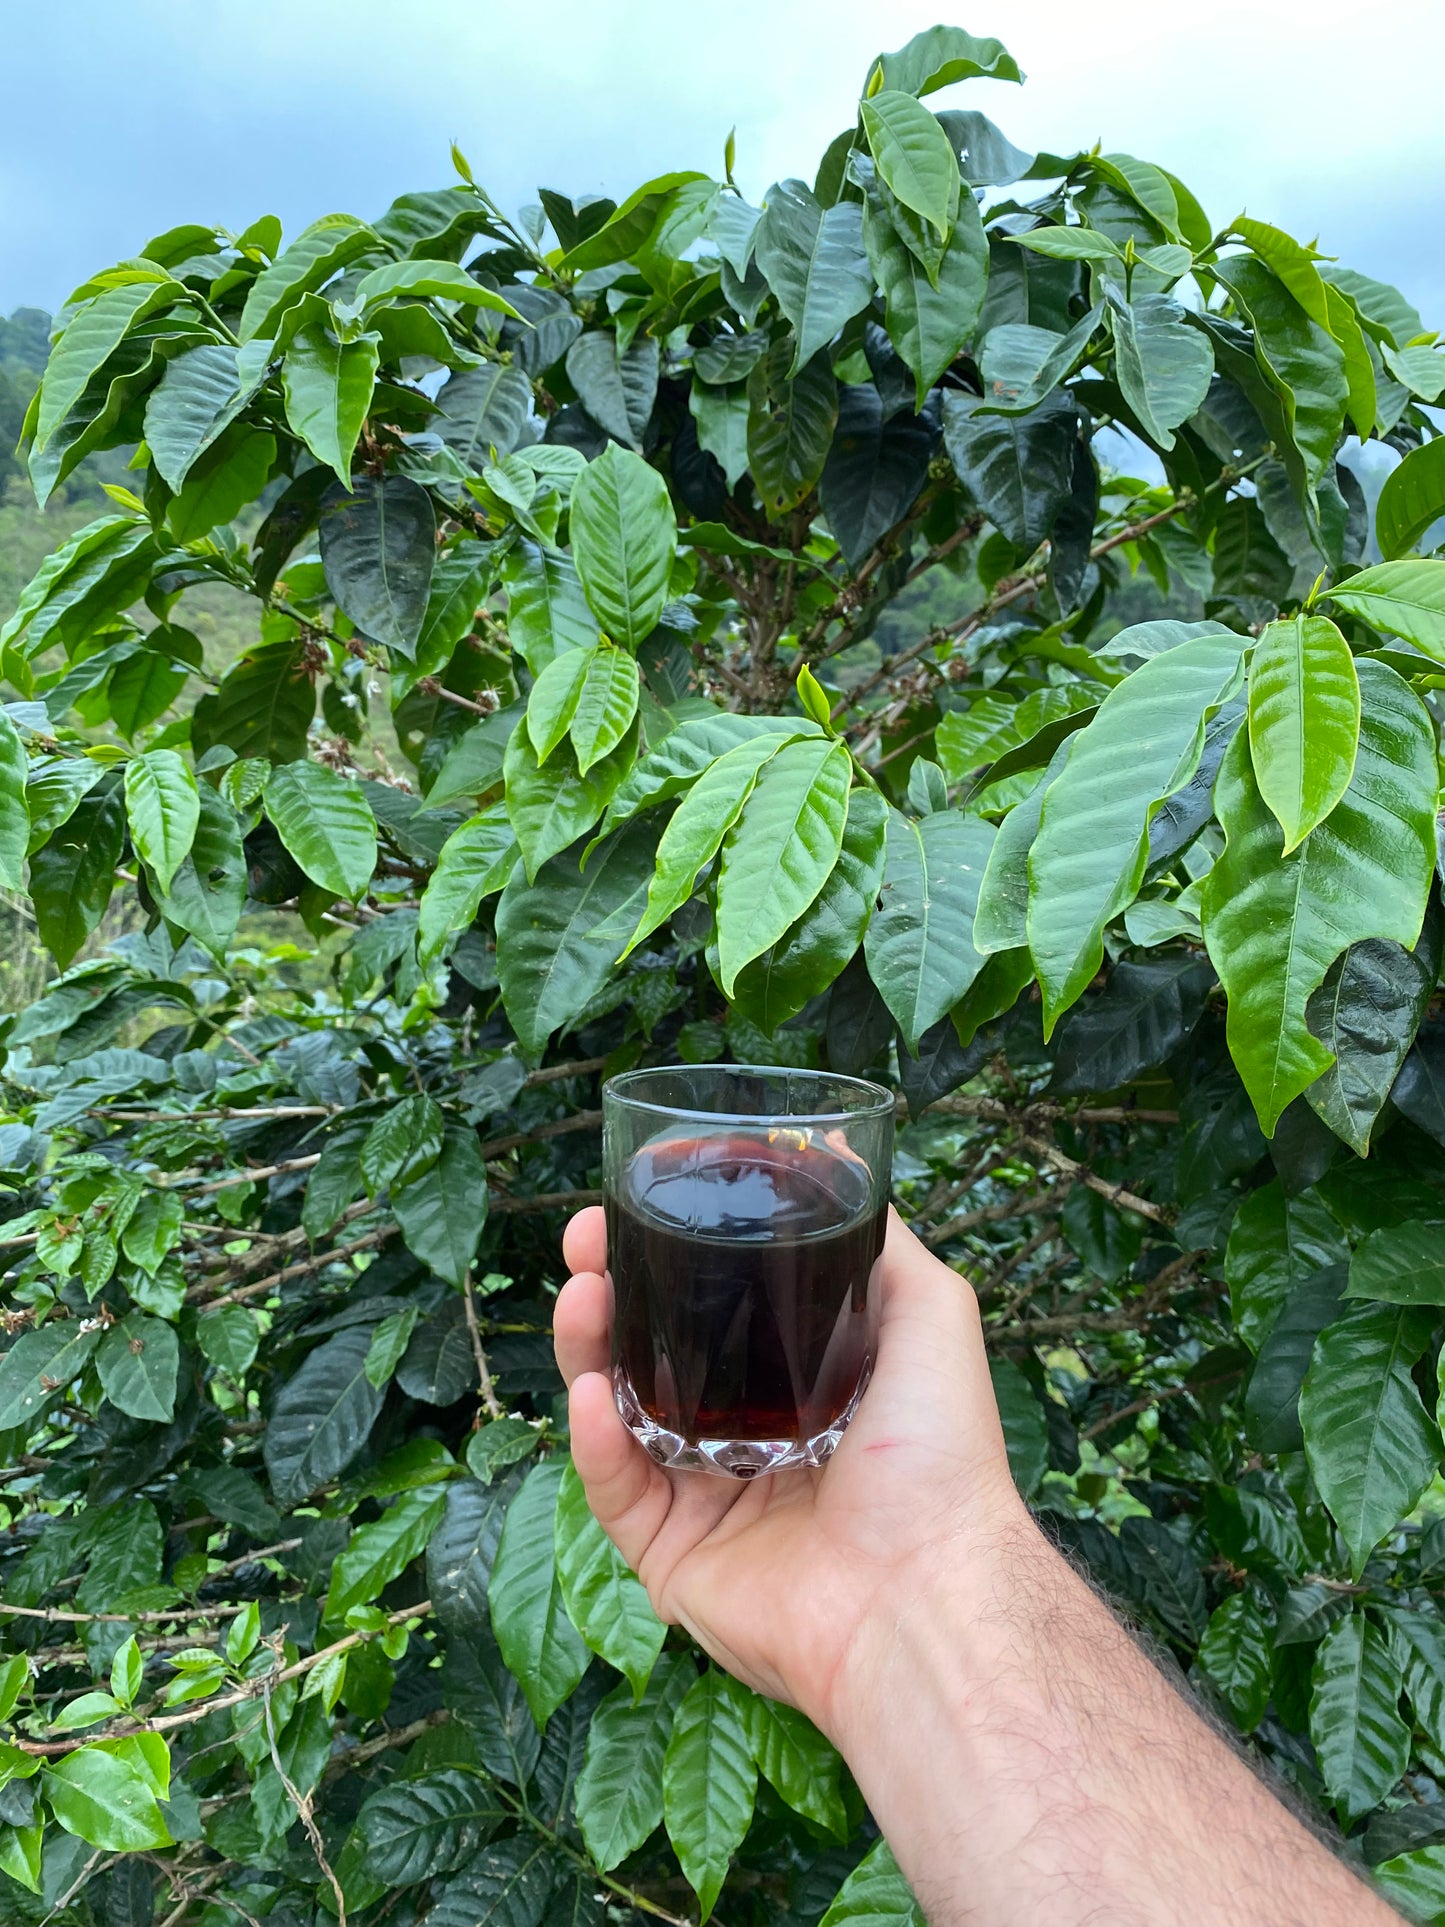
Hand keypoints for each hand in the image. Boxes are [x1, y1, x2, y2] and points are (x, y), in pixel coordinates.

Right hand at [553, 1204, 1025, 1737]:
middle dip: (611, 1292)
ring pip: (620, 1416)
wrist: (926, 1589)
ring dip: (590, 1350)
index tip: (637, 1206)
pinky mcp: (672, 1560)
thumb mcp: (930, 1315)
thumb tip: (834, 1153)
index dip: (670, 1260)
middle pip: (654, 1357)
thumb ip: (881, 1242)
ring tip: (582, 1294)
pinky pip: (617, 1492)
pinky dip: (594, 1442)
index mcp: (802, 1392)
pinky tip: (588, 1394)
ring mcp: (706, 1503)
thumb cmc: (939, 1457)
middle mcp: (749, 1444)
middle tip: (585, 1242)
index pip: (715, 1314)